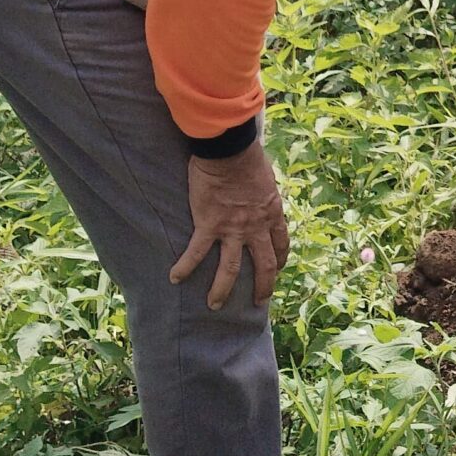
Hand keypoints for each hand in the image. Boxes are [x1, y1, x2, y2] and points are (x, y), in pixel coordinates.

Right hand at [169, 138, 290, 310]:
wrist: (229, 150)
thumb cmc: (247, 156)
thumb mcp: (266, 177)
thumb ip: (264, 192)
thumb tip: (263, 191)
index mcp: (272, 213)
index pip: (281, 243)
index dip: (279, 260)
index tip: (276, 269)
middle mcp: (256, 226)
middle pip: (264, 265)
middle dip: (263, 287)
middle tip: (258, 302)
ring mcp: (233, 229)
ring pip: (231, 269)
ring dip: (222, 289)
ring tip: (214, 305)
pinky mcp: (208, 225)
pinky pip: (196, 252)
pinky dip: (185, 267)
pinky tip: (175, 278)